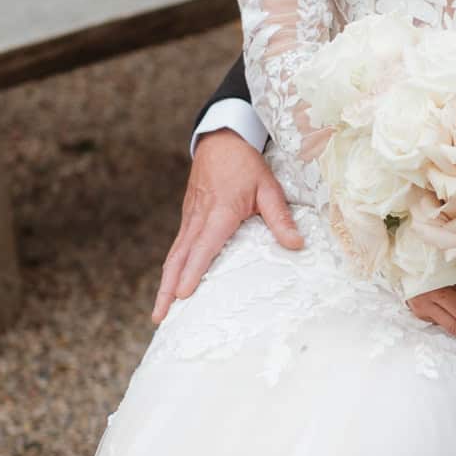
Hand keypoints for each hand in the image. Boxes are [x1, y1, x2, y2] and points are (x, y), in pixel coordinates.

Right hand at [152, 130, 301, 322]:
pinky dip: (171, 268)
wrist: (221, 139)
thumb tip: (296, 246)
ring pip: (174, 255)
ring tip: (160, 311)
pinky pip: (178, 247)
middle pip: (178, 258)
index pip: (204, 247)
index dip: (193, 271)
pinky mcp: (188, 217)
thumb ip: (280, 218)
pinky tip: (171, 285)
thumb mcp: (269, 187)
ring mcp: (189, 217)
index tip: (182, 294)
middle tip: (160, 317)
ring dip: (165, 283)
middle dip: (167, 289)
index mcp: (219, 211)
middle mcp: (199, 217)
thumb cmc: (246, 164)